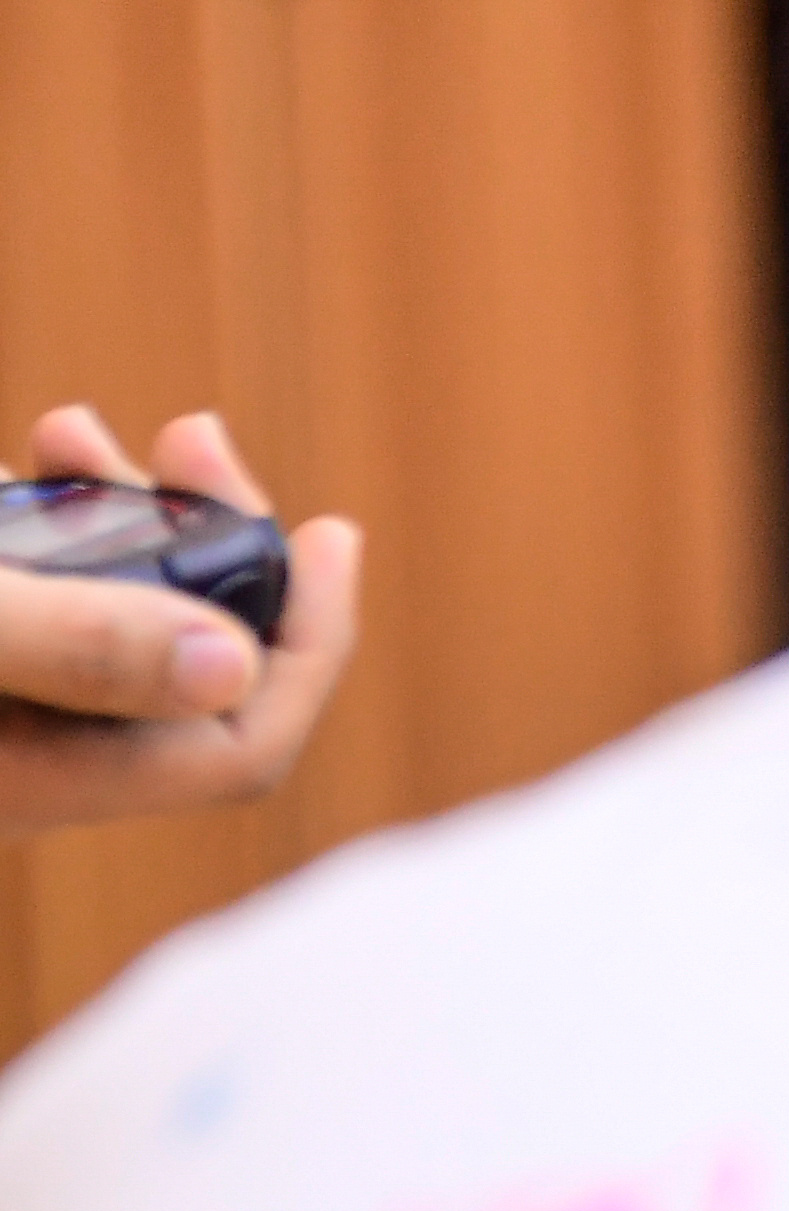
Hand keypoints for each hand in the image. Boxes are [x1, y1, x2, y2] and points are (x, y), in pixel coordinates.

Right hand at [0, 406, 366, 835]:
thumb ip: (79, 648)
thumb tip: (233, 663)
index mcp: (53, 778)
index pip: (244, 744)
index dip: (311, 643)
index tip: (333, 532)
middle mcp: (37, 760)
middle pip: (192, 663)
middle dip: (212, 536)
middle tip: (190, 436)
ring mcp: (6, 714)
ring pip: (113, 615)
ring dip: (119, 514)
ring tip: (71, 432)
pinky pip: (46, 599)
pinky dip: (52, 528)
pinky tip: (32, 463)